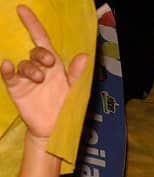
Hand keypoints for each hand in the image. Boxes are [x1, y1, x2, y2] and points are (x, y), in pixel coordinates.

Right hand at [1, 5, 88, 141]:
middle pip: (35, 52)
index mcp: (53, 65)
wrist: (54, 127)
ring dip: (31, 68)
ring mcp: (26, 78)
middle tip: (49, 63)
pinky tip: (6, 65)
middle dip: (41, 54)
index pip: (41, 40)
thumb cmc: (65, 106)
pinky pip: (9, 75)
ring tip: (40, 79)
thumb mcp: (73, 89)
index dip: (32, 24)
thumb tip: (84, 55)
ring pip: (24, 64)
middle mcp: (38, 68)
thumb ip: (77, 73)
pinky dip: (6, 70)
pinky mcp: (16, 88)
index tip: (22, 9)